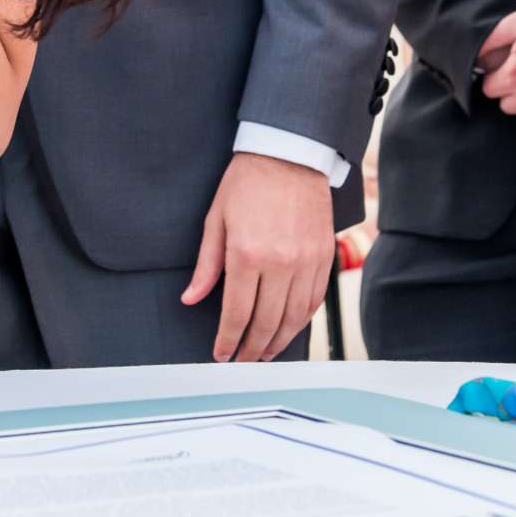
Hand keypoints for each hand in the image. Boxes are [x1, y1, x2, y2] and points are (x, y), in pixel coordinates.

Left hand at [181, 152, 334, 361]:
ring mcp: (306, 261)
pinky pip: (314, 301)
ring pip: (293, 319)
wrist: (289, 154)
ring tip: (264, 354)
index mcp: (247, 254)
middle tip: (241, 362)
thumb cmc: (246, 183)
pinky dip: (301, 322)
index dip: (227, 340)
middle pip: (266, 323)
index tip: (221, 355)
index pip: (236, 314)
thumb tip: (190, 299)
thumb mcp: (216, 220)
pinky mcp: (324, 256)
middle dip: (251, 349)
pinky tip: (288, 330)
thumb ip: (206, 266)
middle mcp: (280, 263)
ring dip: (277, 343)